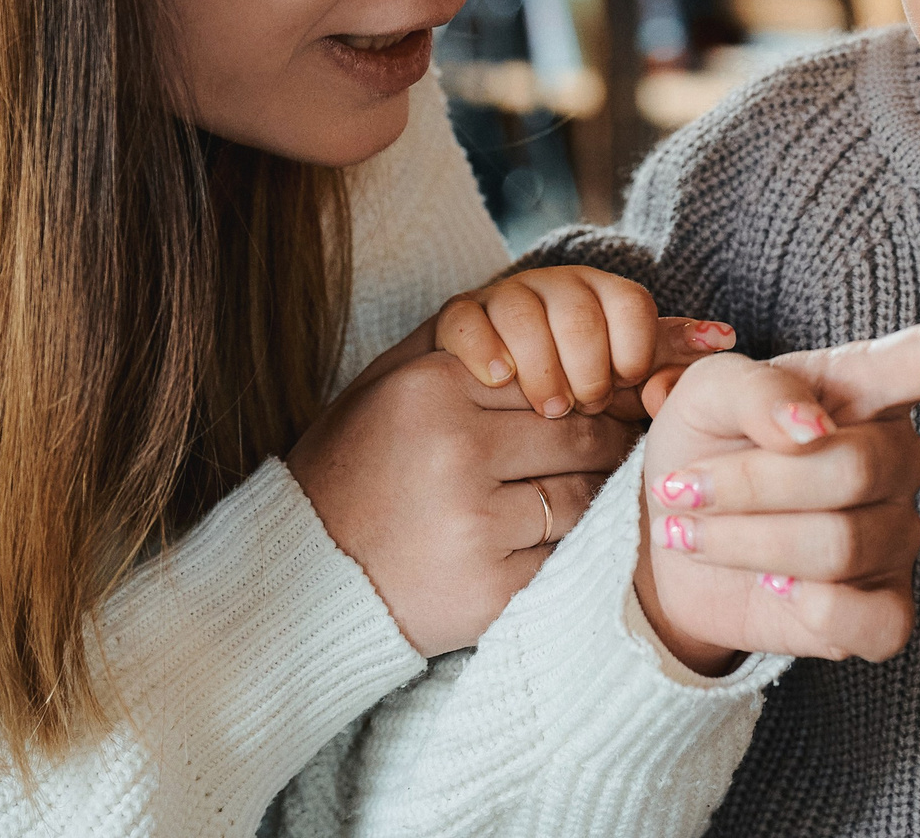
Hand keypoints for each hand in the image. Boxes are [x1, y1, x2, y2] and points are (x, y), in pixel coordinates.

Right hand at [286, 346, 637, 655]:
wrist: (304, 575)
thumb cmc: (355, 469)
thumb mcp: (387, 386)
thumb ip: (464, 346)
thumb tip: (555, 331)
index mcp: (431, 390)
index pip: (550, 377)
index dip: (584, 395)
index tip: (598, 408)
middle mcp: (454, 451)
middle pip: (578, 436)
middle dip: (605, 444)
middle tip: (615, 454)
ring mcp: (474, 524)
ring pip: (582, 496)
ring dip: (596, 497)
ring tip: (582, 499)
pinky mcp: (493, 589)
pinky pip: (567, 555)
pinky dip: (572, 551)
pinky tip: (554, 547)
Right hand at [434, 263, 734, 416]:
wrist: (479, 408)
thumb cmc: (565, 398)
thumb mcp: (618, 379)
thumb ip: (664, 361)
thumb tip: (726, 338)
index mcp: (602, 294)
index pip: (631, 303)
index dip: (631, 350)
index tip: (623, 389)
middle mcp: (554, 286)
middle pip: (580, 311)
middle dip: (585, 367)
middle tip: (581, 408)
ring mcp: (501, 300)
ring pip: (524, 311)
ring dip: (541, 364)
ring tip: (547, 406)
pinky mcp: (456, 318)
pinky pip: (468, 318)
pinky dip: (487, 349)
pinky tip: (501, 380)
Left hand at [634, 307, 919, 673]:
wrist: (666, 546)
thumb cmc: (699, 448)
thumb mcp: (702, 392)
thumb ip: (756, 391)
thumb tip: (815, 424)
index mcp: (866, 386)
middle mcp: (899, 457)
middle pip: (850, 472)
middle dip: (750, 484)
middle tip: (686, 488)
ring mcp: (900, 536)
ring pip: (836, 546)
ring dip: (746, 542)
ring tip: (702, 532)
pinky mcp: (886, 611)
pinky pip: (860, 619)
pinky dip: (797, 608)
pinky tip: (770, 588)